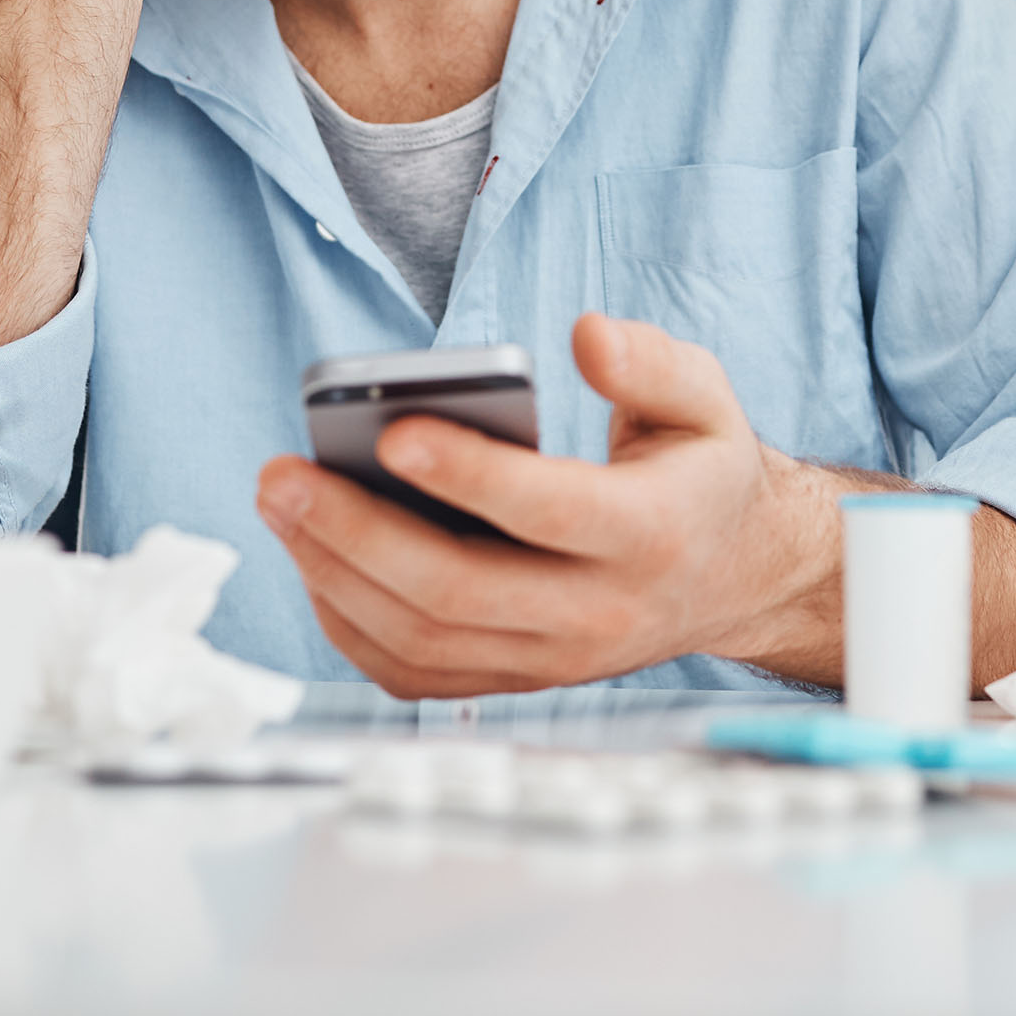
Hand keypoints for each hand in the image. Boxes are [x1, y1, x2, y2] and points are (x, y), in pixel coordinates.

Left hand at [255, 316, 840, 695]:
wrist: (734, 579)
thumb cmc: (699, 473)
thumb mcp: (705, 400)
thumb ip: (650, 363)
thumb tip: (585, 335)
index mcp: (653, 534)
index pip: (549, 513)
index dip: (467, 475)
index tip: (392, 431)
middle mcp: (600, 613)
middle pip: (460, 592)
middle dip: (357, 532)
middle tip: (284, 475)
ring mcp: (553, 661)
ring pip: (424, 640)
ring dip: (335, 575)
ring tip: (282, 502)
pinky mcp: (514, 681)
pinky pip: (414, 674)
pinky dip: (351, 624)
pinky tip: (312, 559)